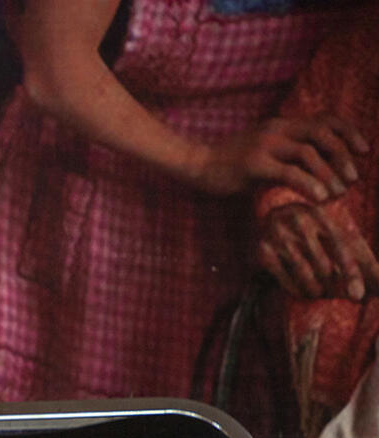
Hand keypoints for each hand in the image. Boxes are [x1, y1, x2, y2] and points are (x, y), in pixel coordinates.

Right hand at [193, 113, 367, 201]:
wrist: (196, 165)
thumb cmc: (230, 165)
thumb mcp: (265, 156)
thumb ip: (289, 158)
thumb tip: (318, 172)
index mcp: (282, 125)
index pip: (325, 120)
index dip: (349, 132)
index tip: (363, 151)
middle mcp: (277, 130)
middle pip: (322, 133)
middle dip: (344, 154)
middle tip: (354, 177)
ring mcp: (265, 146)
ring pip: (308, 153)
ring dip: (329, 172)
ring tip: (338, 192)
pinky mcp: (253, 164)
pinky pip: (288, 172)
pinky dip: (308, 184)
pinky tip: (318, 198)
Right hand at [257, 201, 378, 301]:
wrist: (272, 216)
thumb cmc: (315, 232)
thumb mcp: (338, 236)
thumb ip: (362, 258)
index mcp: (324, 215)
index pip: (343, 248)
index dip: (352, 274)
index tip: (359, 296)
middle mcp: (301, 221)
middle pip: (324, 266)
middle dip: (332, 285)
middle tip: (332, 292)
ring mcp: (279, 235)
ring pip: (305, 275)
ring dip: (315, 289)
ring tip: (318, 291)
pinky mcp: (263, 251)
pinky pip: (286, 280)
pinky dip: (297, 290)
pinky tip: (302, 290)